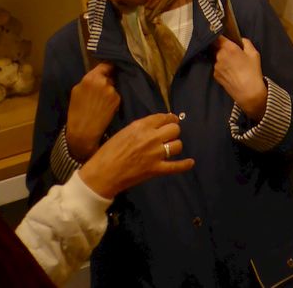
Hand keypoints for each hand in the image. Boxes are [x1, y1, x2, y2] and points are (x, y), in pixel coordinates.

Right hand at [66, 62, 120, 161]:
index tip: (109, 67)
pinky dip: (113, 99)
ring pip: (113, 86)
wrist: (83, 131)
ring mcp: (112, 91)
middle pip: (110, 74)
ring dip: (110, 90)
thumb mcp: (77, 91)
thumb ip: (88, 80)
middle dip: (108, 79)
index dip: (107, 66)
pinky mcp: (117, 100)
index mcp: (91, 78)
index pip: (105, 64)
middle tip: (101, 90)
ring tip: (101, 102)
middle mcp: (103, 82)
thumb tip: (99, 73)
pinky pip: (116, 95)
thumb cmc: (76, 111)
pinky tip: (105, 107)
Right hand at [77, 113, 194, 198]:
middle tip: (169, 136)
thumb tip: (154, 125)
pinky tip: (190, 163)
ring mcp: (156, 154)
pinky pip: (176, 166)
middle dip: (173, 132)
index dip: (169, 119)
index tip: (171, 121)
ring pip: (178, 145)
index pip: (163, 117)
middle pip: (174, 129)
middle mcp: (151, 137)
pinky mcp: (156, 170)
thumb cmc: (108, 152)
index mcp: (141, 126)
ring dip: (175, 146)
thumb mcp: (123, 132)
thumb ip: (140, 128)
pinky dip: (185, 165)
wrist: (102, 174)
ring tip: (170, 148)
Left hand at [211, 36, 267, 120]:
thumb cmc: (253, 71)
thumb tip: (240, 39)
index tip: (220, 33)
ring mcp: (215, 66)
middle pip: (214, 46)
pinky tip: (229, 70)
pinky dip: (220, 65)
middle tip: (228, 48)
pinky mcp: (214, 75)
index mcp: (228, 48)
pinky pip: (216, 66)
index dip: (217, 33)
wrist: (248, 93)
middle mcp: (219, 55)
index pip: (217, 36)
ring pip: (215, 56)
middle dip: (219, 45)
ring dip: (220, 56)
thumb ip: (246, 42)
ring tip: (230, 61)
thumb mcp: (254, 54)